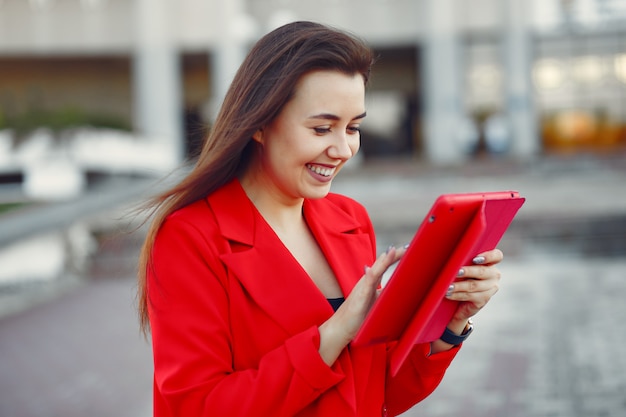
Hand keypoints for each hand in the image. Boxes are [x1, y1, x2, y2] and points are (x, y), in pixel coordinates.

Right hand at [318, 246, 404, 364]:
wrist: (340, 328)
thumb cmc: (357, 317)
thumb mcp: (374, 302)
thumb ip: (381, 293)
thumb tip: (393, 289)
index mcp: (371, 282)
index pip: (385, 265)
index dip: (396, 256)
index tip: (410, 248)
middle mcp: (366, 282)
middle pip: (382, 263)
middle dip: (395, 254)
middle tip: (409, 245)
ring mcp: (362, 288)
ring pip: (375, 270)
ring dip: (385, 260)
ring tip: (394, 250)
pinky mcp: (359, 297)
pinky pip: (366, 284)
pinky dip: (371, 274)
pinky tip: (373, 269)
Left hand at [446, 248, 502, 323]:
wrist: (459, 300)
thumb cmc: (460, 276)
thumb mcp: (463, 266)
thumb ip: (463, 261)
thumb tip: (453, 259)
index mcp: (490, 263)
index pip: (496, 256)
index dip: (488, 256)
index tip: (475, 259)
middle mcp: (493, 275)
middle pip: (482, 271)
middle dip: (468, 272)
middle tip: (457, 272)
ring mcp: (490, 288)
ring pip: (474, 285)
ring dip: (459, 286)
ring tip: (448, 286)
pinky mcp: (483, 300)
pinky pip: (469, 296)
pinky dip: (457, 295)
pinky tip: (448, 293)